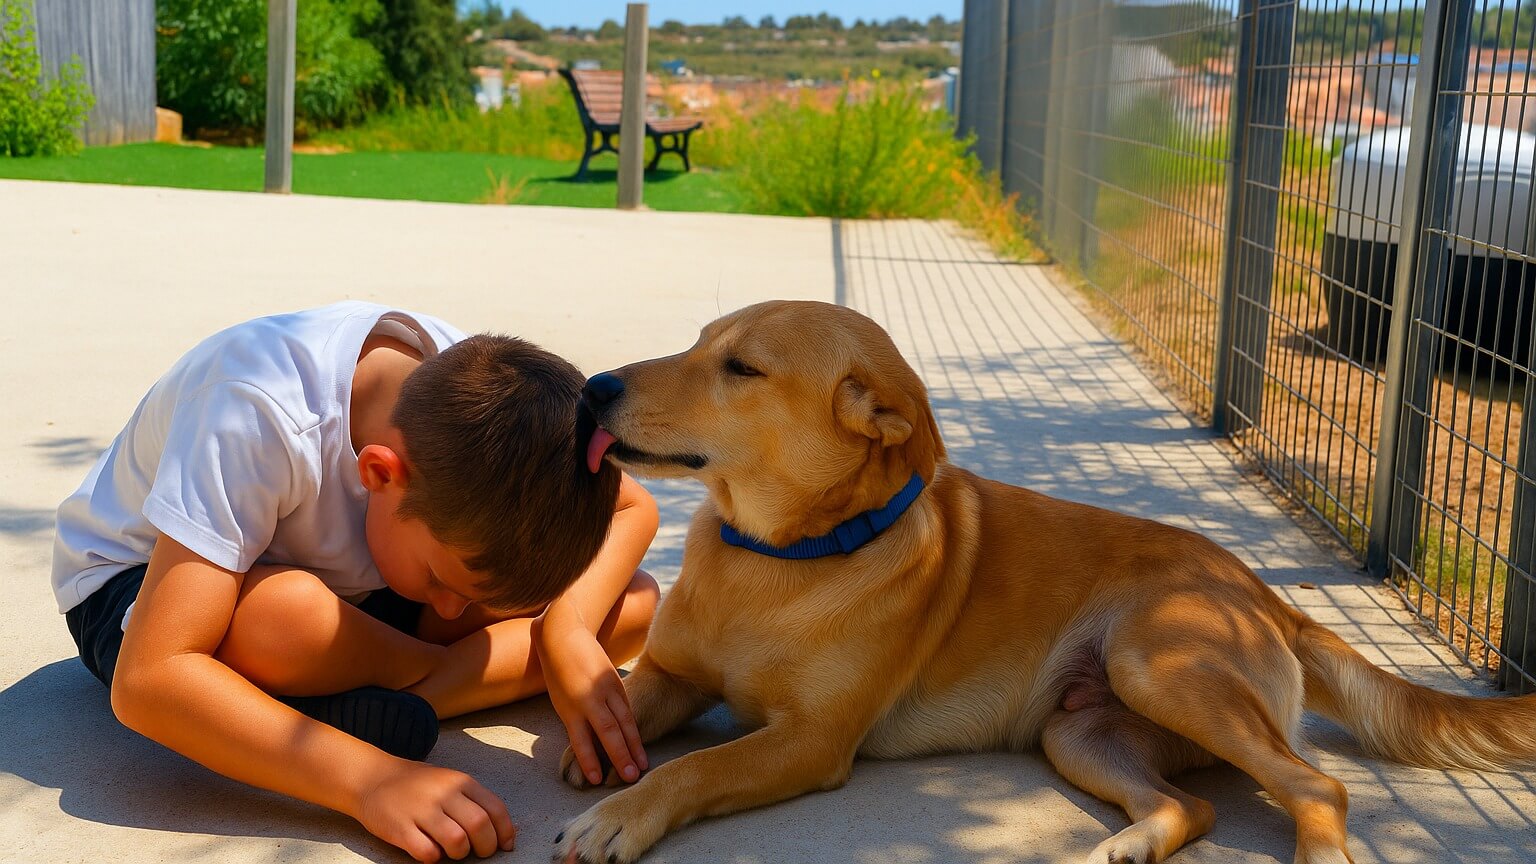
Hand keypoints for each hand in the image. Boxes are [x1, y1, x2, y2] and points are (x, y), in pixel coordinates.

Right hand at [355, 759, 515, 862]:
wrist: (373, 778)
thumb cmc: (418, 785)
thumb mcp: (449, 781)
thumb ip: (474, 800)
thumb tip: (503, 830)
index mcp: (460, 781)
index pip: (495, 809)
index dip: (505, 832)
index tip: (505, 846)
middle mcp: (443, 793)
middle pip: (479, 826)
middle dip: (486, 847)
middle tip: (479, 852)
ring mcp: (421, 810)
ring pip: (457, 841)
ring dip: (460, 853)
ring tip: (453, 850)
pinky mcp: (400, 828)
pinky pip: (428, 853)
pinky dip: (434, 857)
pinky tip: (429, 849)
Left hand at [539, 622, 646, 785]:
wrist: (564, 634)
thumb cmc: (557, 672)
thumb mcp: (561, 701)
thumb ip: (577, 722)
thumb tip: (594, 745)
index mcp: (570, 707)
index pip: (581, 740)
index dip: (589, 760)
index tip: (597, 779)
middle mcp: (590, 699)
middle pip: (610, 732)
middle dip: (622, 756)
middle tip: (633, 777)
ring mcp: (607, 689)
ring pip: (625, 721)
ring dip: (635, 745)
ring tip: (643, 764)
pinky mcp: (617, 682)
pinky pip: (627, 709)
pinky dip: (633, 727)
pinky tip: (639, 741)